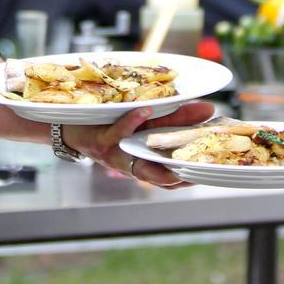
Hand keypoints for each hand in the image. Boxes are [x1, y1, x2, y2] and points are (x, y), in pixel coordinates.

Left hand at [62, 100, 214, 188]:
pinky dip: (133, 121)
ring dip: (163, 150)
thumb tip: (203, 108)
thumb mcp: (138, 128)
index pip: (173, 173)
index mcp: (144, 159)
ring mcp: (118, 153)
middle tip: (206, 159)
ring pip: (144, 157)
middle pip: (163, 167)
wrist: (69, 129)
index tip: (214, 168)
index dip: (192, 174)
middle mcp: (132, 162)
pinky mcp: (102, 139)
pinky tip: (146, 110)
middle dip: (185, 165)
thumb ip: (166, 121)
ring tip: (183, 146)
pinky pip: (119, 131)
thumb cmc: (107, 127)